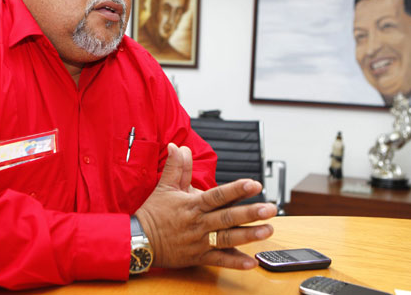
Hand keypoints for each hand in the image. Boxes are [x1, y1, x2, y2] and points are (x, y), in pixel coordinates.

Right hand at [135, 143, 276, 269]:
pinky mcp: (198, 257)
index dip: (236, 189)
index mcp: (193, 205)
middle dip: (250, 213)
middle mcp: (199, 223)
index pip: (217, 195)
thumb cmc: (154, 213)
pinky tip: (251, 262)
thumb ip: (177, 167)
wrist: (140, 240)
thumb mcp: (164, 187)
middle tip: (270, 209)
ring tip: (268, 230)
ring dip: (249, 235)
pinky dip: (235, 262)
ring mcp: (200, 241)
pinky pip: (219, 260)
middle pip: (227, 217)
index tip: (254, 184)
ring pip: (227, 238)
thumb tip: (180, 147)